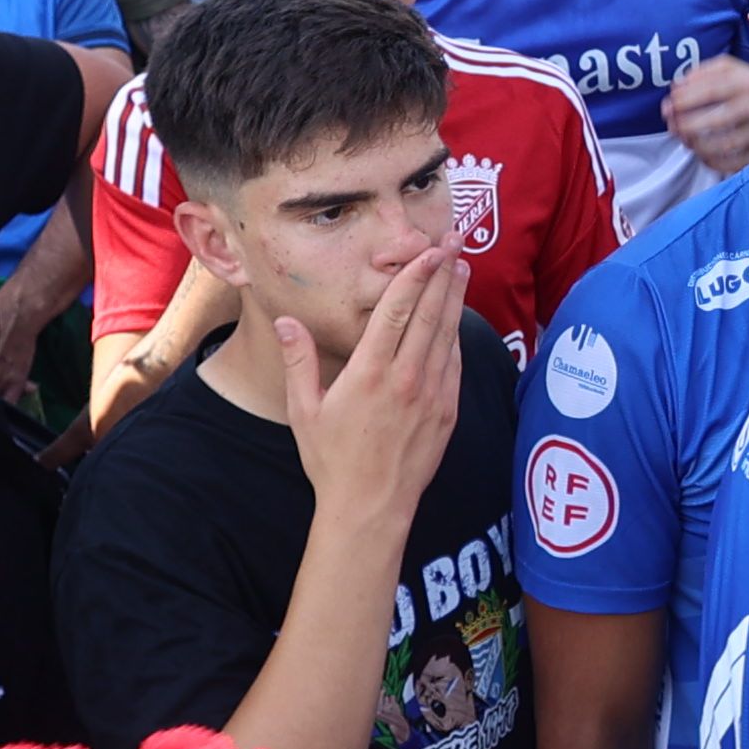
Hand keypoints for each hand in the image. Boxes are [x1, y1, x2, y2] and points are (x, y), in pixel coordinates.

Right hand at [291, 244, 468, 524]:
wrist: (370, 508)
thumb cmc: (331, 460)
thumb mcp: (304, 410)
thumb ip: (298, 361)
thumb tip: (286, 321)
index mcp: (369, 373)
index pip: (396, 312)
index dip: (414, 276)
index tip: (428, 249)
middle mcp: (405, 379)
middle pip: (429, 314)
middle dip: (443, 273)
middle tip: (455, 240)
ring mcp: (431, 395)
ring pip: (447, 335)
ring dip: (455, 298)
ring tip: (461, 267)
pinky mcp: (446, 412)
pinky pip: (454, 364)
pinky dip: (456, 335)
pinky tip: (457, 317)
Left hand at [658, 47, 748, 173]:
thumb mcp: (732, 68)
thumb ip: (706, 71)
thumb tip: (680, 85)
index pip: (713, 89)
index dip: (686, 98)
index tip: (669, 104)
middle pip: (721, 118)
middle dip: (688, 123)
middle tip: (672, 124)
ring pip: (727, 144)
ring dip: (698, 144)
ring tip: (684, 138)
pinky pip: (736, 162)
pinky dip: (713, 161)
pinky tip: (700, 153)